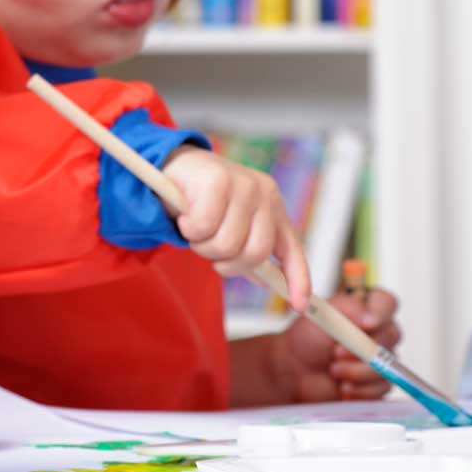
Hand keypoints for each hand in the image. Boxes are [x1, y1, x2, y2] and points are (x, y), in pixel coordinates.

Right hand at [161, 147, 310, 309]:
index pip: (292, 248)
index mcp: (272, 207)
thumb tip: (266, 282)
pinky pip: (203, 227)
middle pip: (255, 253)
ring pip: (227, 244)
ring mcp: (243, 184)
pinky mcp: (218, 180)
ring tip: (195, 229)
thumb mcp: (230, 227)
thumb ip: (248, 250)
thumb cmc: (201, 201)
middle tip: (209, 251)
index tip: (299, 305)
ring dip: (203, 246)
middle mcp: (264, 194)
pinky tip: (185, 215)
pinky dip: (189, 229)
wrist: (172, 167)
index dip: (298, 278)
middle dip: (227, 263)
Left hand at [272, 289, 401, 403]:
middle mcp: (378, 332)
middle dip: (360, 348)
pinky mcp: (378, 381)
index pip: (387, 303)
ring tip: (334, 370)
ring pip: (387, 364)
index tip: (366, 324)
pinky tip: (343, 386)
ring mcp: (380, 357)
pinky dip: (360, 389)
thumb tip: (370, 317)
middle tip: (335, 352)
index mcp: (366, 309)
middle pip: (391, 336)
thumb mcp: (324, 313)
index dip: (381, 312)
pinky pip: (383, 386)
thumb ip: (350, 309)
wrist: (295, 370)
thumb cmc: (308, 339)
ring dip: (356, 371)